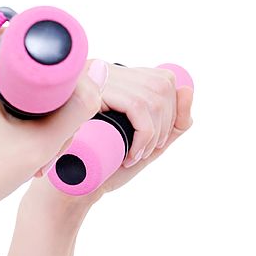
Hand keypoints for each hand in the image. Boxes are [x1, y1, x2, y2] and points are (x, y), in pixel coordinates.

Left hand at [0, 28, 104, 216]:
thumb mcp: (38, 144)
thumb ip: (77, 110)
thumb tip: (100, 68)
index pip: (37, 46)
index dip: (63, 74)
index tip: (67, 109)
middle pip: (30, 70)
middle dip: (52, 103)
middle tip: (53, 140)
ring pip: (18, 89)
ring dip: (37, 116)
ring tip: (37, 153)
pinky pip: (2, 100)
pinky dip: (19, 121)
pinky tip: (23, 151)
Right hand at [31, 63, 194, 206]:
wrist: (67, 185)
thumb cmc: (105, 164)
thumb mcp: (148, 144)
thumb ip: (173, 124)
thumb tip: (188, 89)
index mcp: (114, 78)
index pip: (161, 79)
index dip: (171, 110)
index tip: (158, 140)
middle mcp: (104, 70)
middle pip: (162, 85)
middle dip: (165, 124)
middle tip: (147, 151)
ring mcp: (96, 78)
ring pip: (152, 98)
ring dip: (154, 134)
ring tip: (137, 155)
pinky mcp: (93, 93)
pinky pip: (138, 107)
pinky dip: (144, 136)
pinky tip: (130, 154)